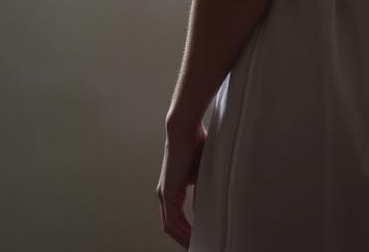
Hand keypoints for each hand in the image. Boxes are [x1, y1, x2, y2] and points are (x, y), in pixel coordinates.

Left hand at [156, 118, 206, 247]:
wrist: (185, 129)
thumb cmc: (196, 144)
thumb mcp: (202, 173)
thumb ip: (202, 191)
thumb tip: (204, 208)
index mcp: (172, 188)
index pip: (176, 218)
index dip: (185, 231)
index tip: (197, 239)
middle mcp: (164, 193)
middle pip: (171, 226)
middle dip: (183, 239)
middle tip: (196, 247)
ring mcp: (164, 193)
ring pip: (171, 227)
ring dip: (183, 238)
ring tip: (196, 246)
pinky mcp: (167, 193)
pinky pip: (172, 221)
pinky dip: (183, 232)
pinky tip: (193, 238)